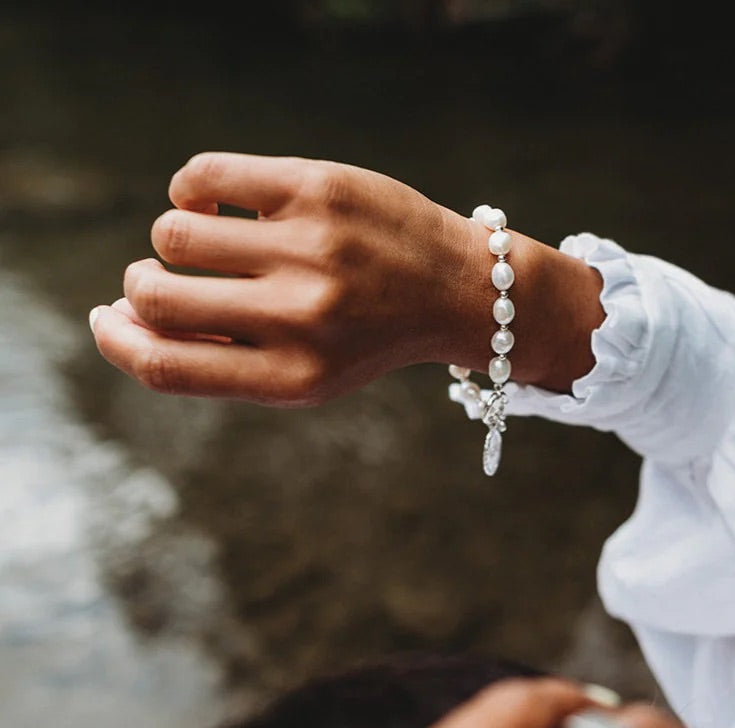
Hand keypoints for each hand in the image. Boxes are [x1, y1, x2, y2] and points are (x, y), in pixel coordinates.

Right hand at [90, 153, 601, 404]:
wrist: (458, 290)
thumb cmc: (365, 335)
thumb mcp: (304, 373)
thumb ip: (221, 359)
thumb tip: (120, 318)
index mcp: (293, 378)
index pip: (166, 365)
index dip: (117, 341)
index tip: (107, 318)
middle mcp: (300, 317)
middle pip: (155, 296)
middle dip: (142, 287)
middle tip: (165, 279)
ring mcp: (309, 248)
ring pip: (174, 231)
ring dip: (175, 238)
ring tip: (212, 241)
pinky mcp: (317, 188)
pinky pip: (204, 175)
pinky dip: (193, 188)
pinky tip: (221, 203)